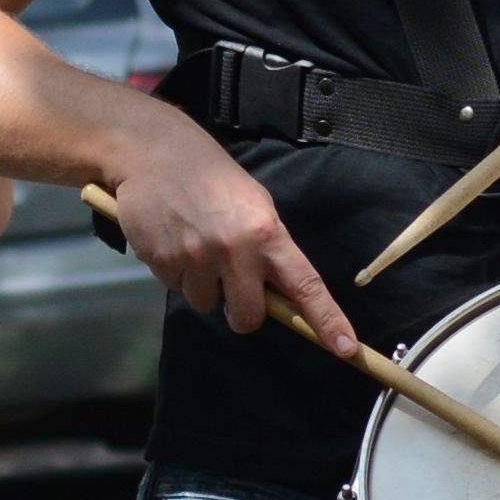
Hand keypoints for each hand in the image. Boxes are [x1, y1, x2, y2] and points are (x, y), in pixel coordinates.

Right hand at [110, 134, 348, 351]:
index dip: (326, 319)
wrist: (154, 152)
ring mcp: (196, 257)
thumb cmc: (212, 177)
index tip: (345, 347)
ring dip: (203, 287)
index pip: (305, 285)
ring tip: (195, 246)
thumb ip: (268, 247)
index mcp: (266, 232)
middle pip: (248, 316)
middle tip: (232, 286)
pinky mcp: (163, 261)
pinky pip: (175, 287)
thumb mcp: (254, 204)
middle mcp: (235, 249)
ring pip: (206, 304)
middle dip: (242, 312)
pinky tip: (174, 240)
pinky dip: (176, 272)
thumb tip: (279, 293)